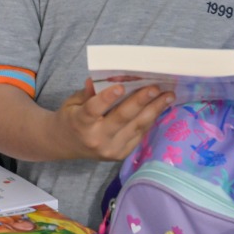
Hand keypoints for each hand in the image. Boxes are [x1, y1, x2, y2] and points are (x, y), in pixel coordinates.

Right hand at [54, 80, 176, 161]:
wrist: (66, 145)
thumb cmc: (71, 118)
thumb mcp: (72, 102)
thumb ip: (88, 92)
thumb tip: (99, 79)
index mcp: (80, 123)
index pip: (93, 110)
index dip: (106, 98)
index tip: (120, 86)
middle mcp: (96, 139)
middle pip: (121, 118)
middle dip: (140, 101)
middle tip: (155, 88)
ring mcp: (111, 149)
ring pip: (136, 127)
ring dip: (154, 110)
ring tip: (168, 96)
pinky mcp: (121, 154)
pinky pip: (139, 134)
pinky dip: (150, 119)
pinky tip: (160, 107)